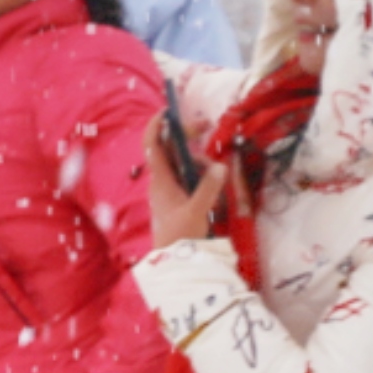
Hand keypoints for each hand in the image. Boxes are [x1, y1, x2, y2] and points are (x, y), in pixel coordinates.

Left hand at [143, 112, 226, 249]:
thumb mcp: (196, 211)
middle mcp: (162, 180)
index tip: (168, 110)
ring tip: (216, 174)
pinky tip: (213, 187)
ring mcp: (170, 189)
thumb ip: (208, 188)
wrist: (174, 262)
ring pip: (183, 163)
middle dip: (187, 136)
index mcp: (161, 180)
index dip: (156, 125)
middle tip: (206, 125)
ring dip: (200, 161)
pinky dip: (201, 176)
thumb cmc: (180, 236)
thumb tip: (220, 166)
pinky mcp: (178, 198)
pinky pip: (189, 177)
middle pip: (171, 149)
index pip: (152, 145)